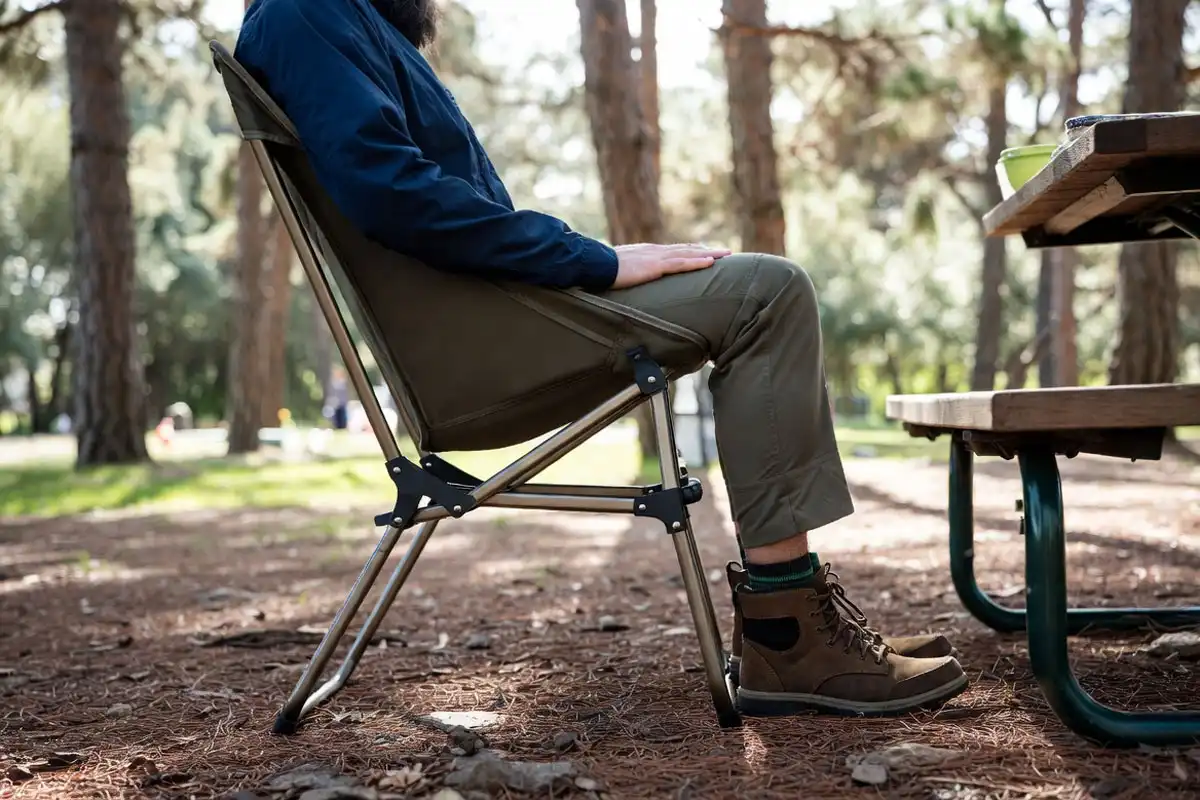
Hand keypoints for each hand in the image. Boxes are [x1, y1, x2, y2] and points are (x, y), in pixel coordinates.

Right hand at [610, 243, 731, 288]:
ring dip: (709, 254)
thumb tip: (631, 280)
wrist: (595, 265)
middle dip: (707, 250)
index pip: (675, 251)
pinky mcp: (655, 266)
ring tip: (726, 254)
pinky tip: (710, 262)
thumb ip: (631, 273)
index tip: (707, 252)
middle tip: (725, 252)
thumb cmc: (603, 270)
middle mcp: (656, 251)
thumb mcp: (621, 271)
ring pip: (689, 254)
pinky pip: (681, 264)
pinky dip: (697, 262)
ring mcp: (656, 257)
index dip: (693, 251)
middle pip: (687, 249)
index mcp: (648, 252)